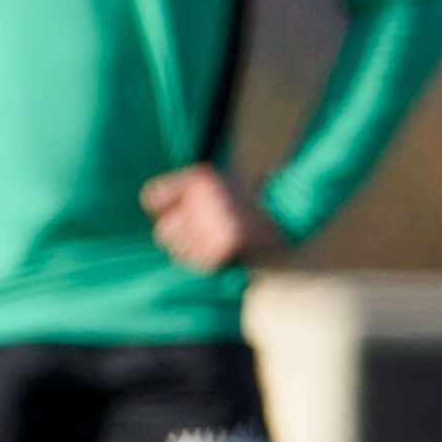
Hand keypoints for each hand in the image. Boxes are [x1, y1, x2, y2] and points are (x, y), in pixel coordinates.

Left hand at [142, 164, 285, 271]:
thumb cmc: (249, 205)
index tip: (177, 215)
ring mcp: (217, 218)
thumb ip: (184, 195)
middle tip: (204, 237)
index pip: (152, 198)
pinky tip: (225, 256)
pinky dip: (210, 264)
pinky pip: (201, 263)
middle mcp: (206, 195)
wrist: (292, 218)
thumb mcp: (218, 186)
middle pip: (164, 231)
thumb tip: (149, 204)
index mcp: (201, 177)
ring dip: (194, 254)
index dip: (164, 211)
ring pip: (179, 251)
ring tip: (216, 245)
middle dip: (180, 238)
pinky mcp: (228, 241)